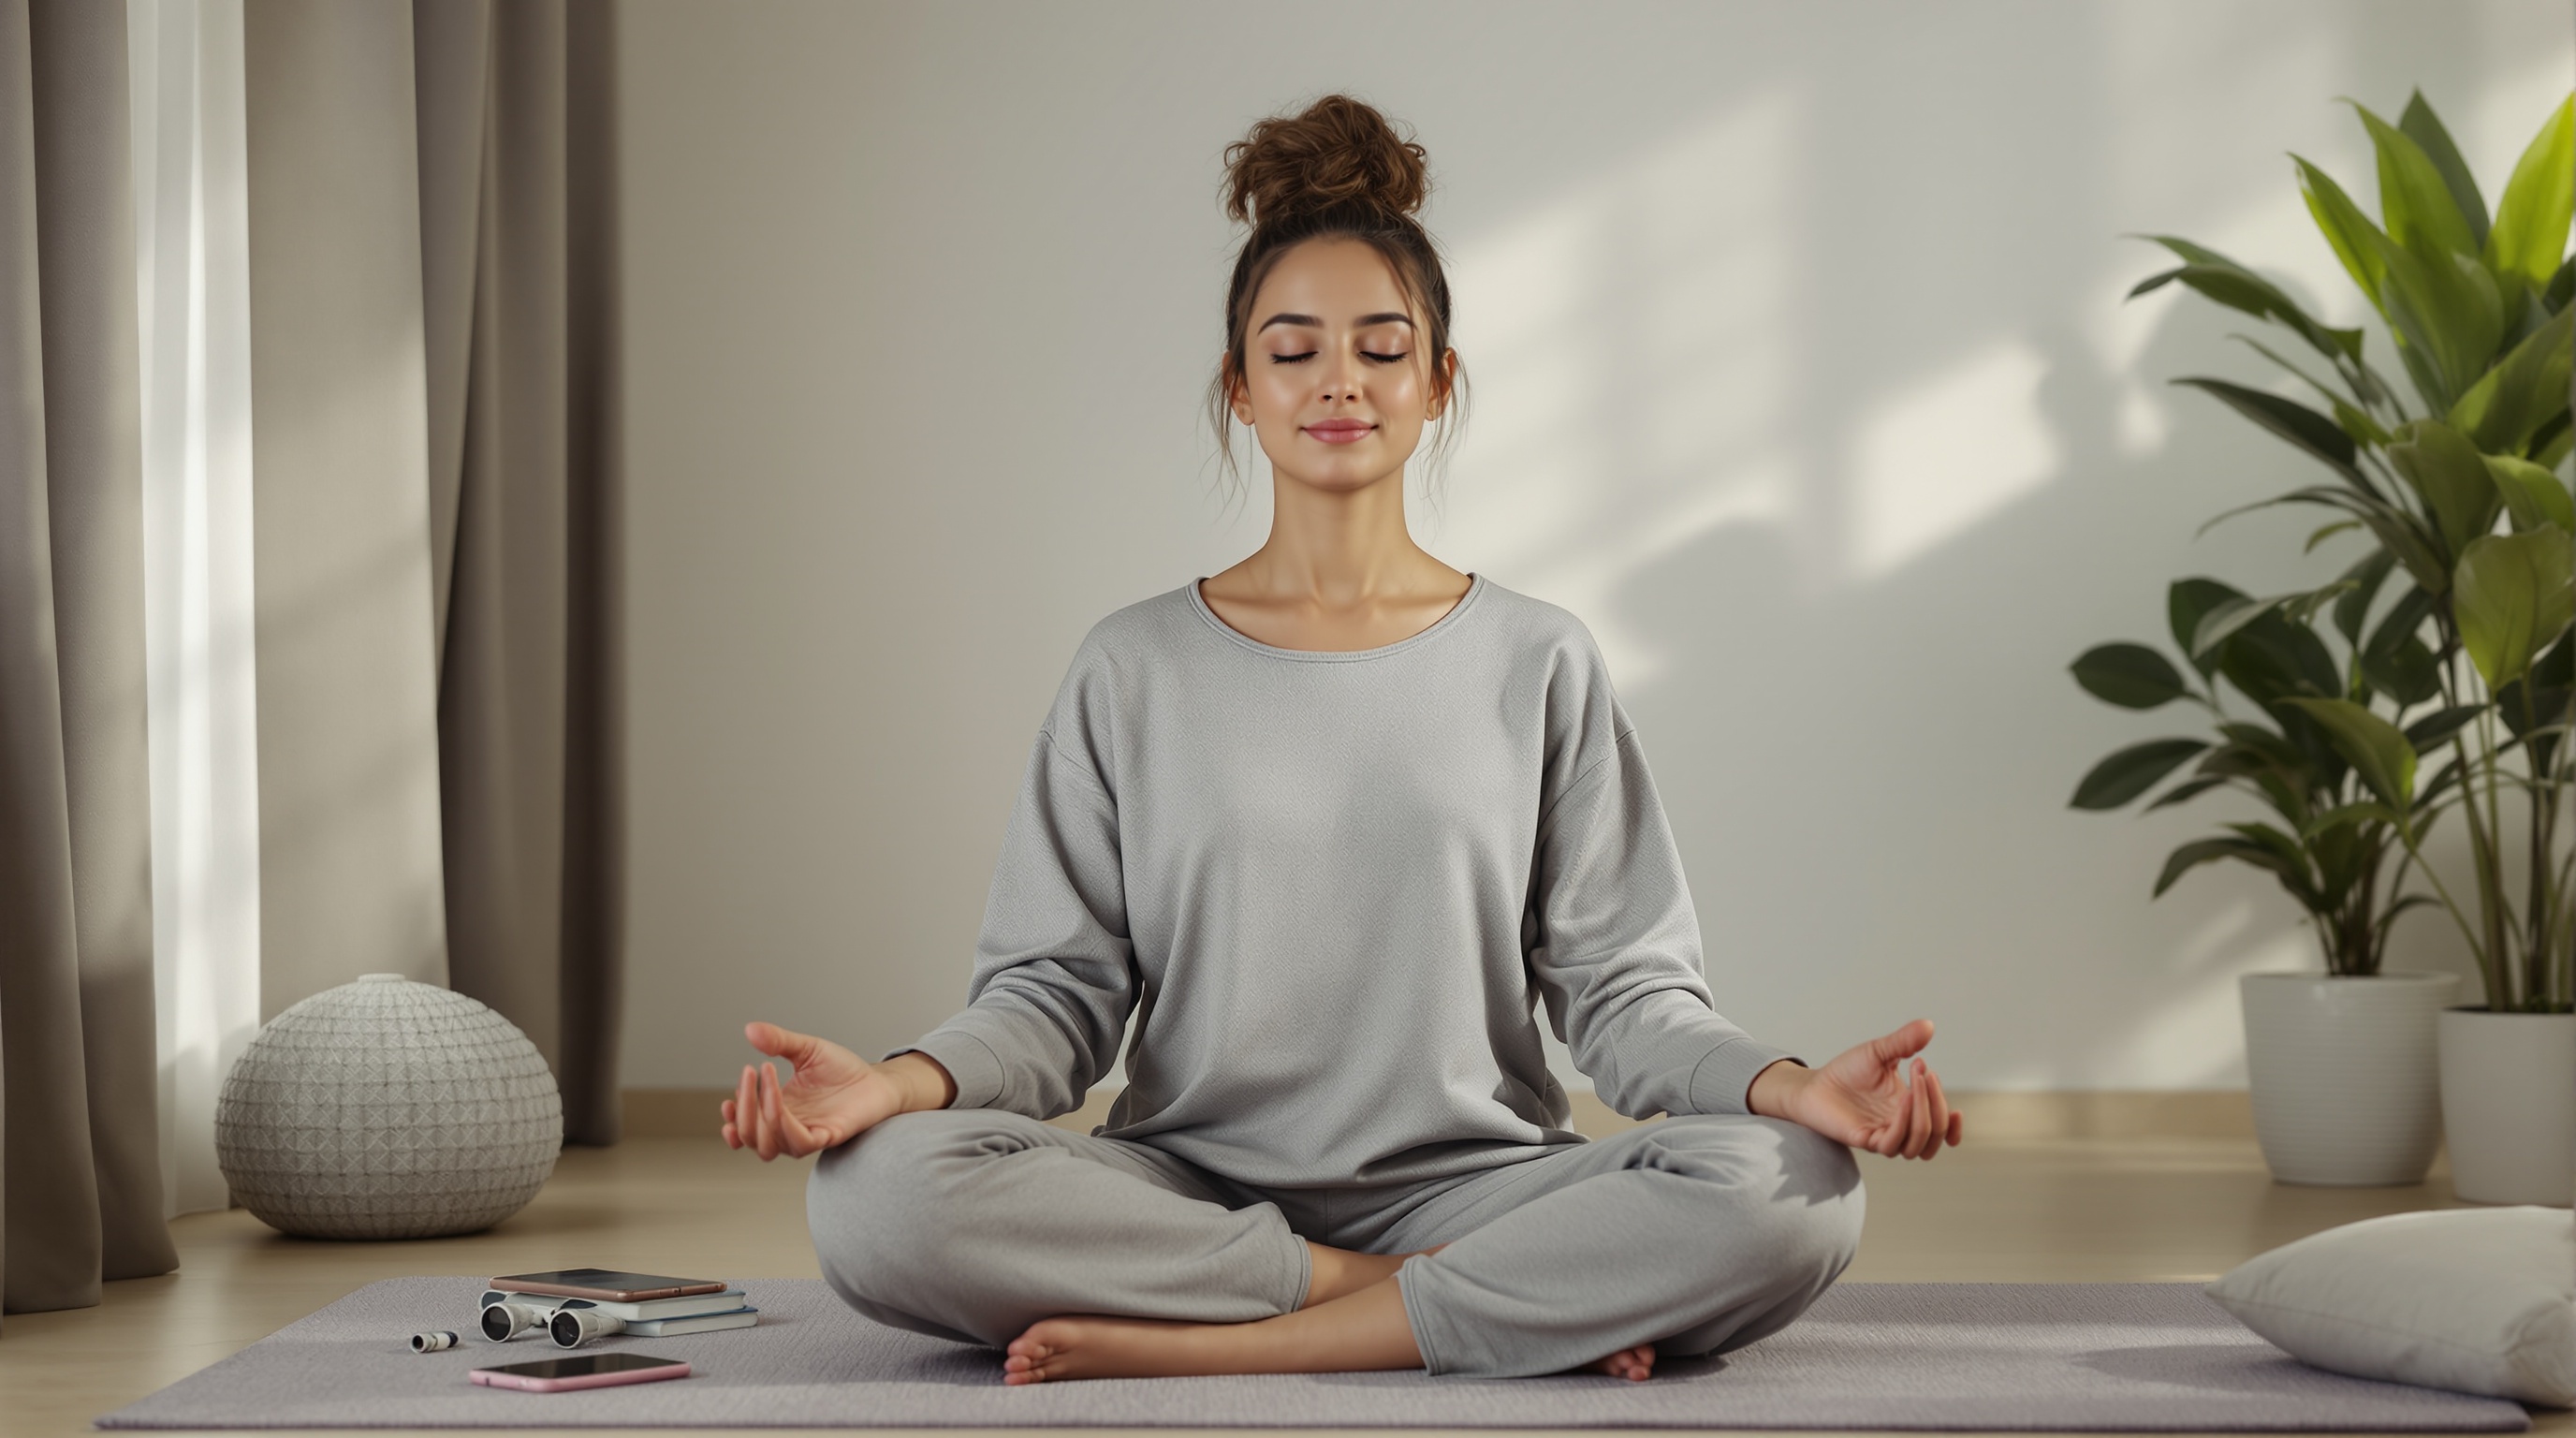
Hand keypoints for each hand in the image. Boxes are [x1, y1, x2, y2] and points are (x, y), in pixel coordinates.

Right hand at [719, 1022, 918, 1159]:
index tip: (733, 1091)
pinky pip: (797, 1142)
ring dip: (758, 1115)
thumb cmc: (844, 1070)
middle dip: (741, 1110)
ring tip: (764, 1079)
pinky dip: (781, 1122)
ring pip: (768, 1146)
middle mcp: (789, 1128)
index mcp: (779, 1112)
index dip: (733, 1116)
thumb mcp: (806, 1050)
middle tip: (748, 1073)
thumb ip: (779, 1041)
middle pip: (750, 1138)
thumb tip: (750, 1029)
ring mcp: (806, 1135)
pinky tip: (777, 1096)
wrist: (878, 1080)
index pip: (745, 1127)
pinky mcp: (827, 1137)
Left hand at [1748, 1018, 1962, 1159]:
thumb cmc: (1847, 1072)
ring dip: (1924, 1113)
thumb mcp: (1879, 1052)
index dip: (1954, 1126)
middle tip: (1924, 1070)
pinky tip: (1903, 1097)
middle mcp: (1900, 1128)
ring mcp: (1884, 1136)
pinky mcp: (1865, 1140)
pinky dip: (1903, 1122)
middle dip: (1937, 1102)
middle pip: (1936, 1134)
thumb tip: (1929, 1025)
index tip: (1957, 1103)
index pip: (1942, 1130)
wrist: (1814, 1084)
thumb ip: (1904, 1042)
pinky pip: (1892, 1143)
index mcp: (1910, 1112)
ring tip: (1916, 1079)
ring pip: (1918, 1143)